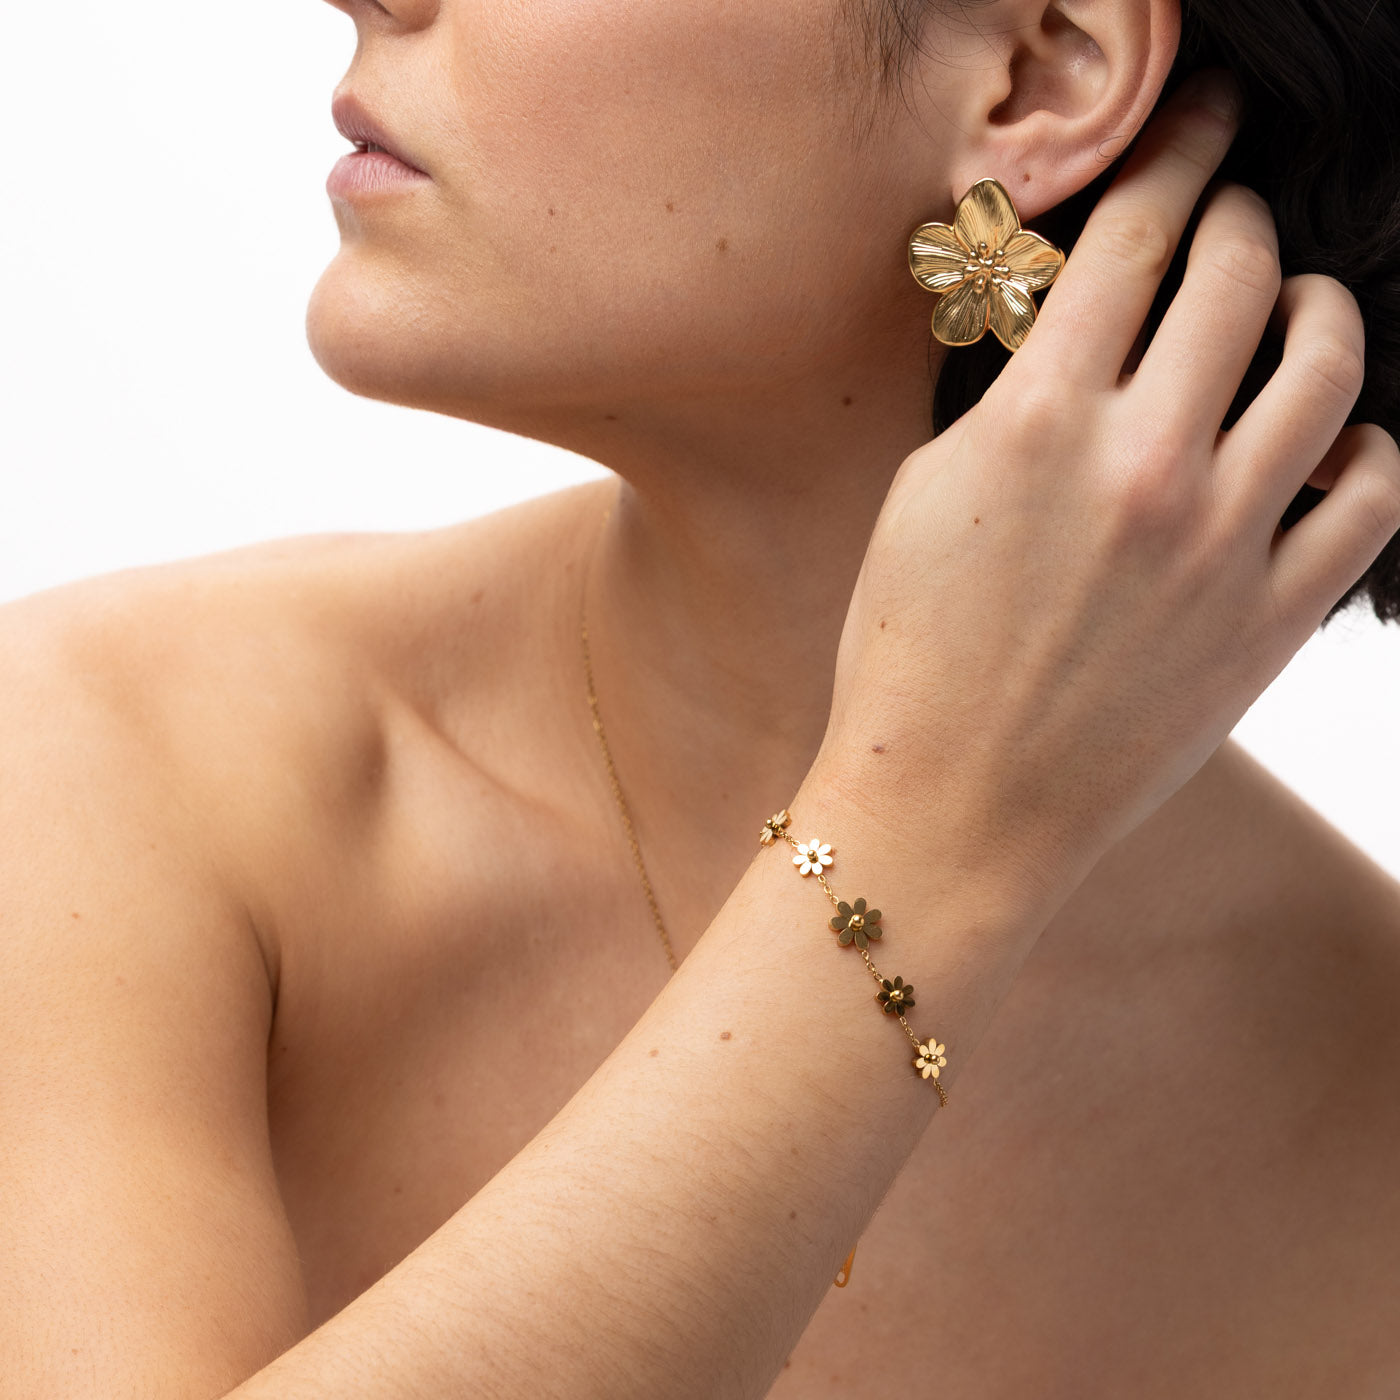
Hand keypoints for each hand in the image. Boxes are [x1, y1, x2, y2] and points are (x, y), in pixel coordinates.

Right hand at [818, 68, 1399, 907]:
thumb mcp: (923, 497)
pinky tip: (1335, 439)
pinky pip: (1371, 495)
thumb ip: (1010, 398)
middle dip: (1245, 217)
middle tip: (1238, 216)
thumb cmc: (906, 659)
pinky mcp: (1270, 621)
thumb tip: (1075, 331)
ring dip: (1324, 308)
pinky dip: (1367, 445)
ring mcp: (1221, 544)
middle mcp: (1142, 465)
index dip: (1178, 153)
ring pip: (1328, 367)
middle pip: (1240, 275)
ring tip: (1306, 305)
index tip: (1203, 119)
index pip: (1134, 236)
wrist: (948, 807)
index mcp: (1037, 424)